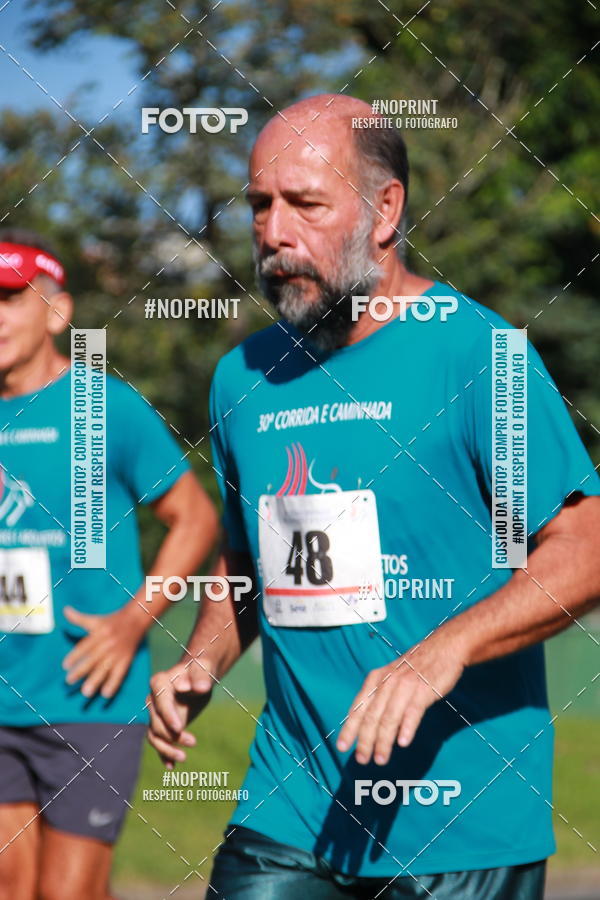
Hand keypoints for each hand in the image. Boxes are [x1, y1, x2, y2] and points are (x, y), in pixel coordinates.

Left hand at [62, 604, 146, 697]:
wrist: (136, 620)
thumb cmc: (112, 621)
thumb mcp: (95, 619)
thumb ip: (79, 618)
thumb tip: (65, 610)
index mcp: (99, 633)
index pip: (85, 646)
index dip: (75, 656)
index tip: (65, 666)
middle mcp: (108, 644)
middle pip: (93, 659)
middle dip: (81, 671)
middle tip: (69, 681)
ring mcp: (117, 653)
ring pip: (105, 668)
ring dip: (95, 680)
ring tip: (86, 692)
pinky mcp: (126, 660)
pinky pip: (119, 673)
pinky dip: (113, 684)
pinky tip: (106, 694)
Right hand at [147, 657, 214, 767]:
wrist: (199, 676)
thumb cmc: (201, 669)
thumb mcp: (204, 668)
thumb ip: (200, 676)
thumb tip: (195, 688)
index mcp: (160, 682)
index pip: (160, 702)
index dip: (168, 716)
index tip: (179, 728)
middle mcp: (153, 699)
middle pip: (155, 722)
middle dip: (171, 735)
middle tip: (192, 742)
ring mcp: (156, 713)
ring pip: (154, 735)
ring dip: (166, 749)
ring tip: (183, 758)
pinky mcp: (162, 725)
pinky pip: (158, 741)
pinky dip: (163, 754)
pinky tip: (172, 766)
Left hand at [336, 630, 468, 764]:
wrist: (443, 648)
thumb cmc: (416, 667)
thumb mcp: (391, 676)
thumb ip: (380, 696)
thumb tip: (366, 724)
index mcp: (376, 679)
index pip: (358, 707)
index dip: (349, 728)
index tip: (342, 747)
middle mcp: (386, 682)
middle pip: (371, 716)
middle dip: (365, 740)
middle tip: (361, 759)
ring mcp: (404, 685)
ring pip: (389, 717)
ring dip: (383, 741)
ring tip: (380, 759)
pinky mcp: (423, 690)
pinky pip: (412, 711)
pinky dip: (406, 728)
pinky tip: (402, 742)